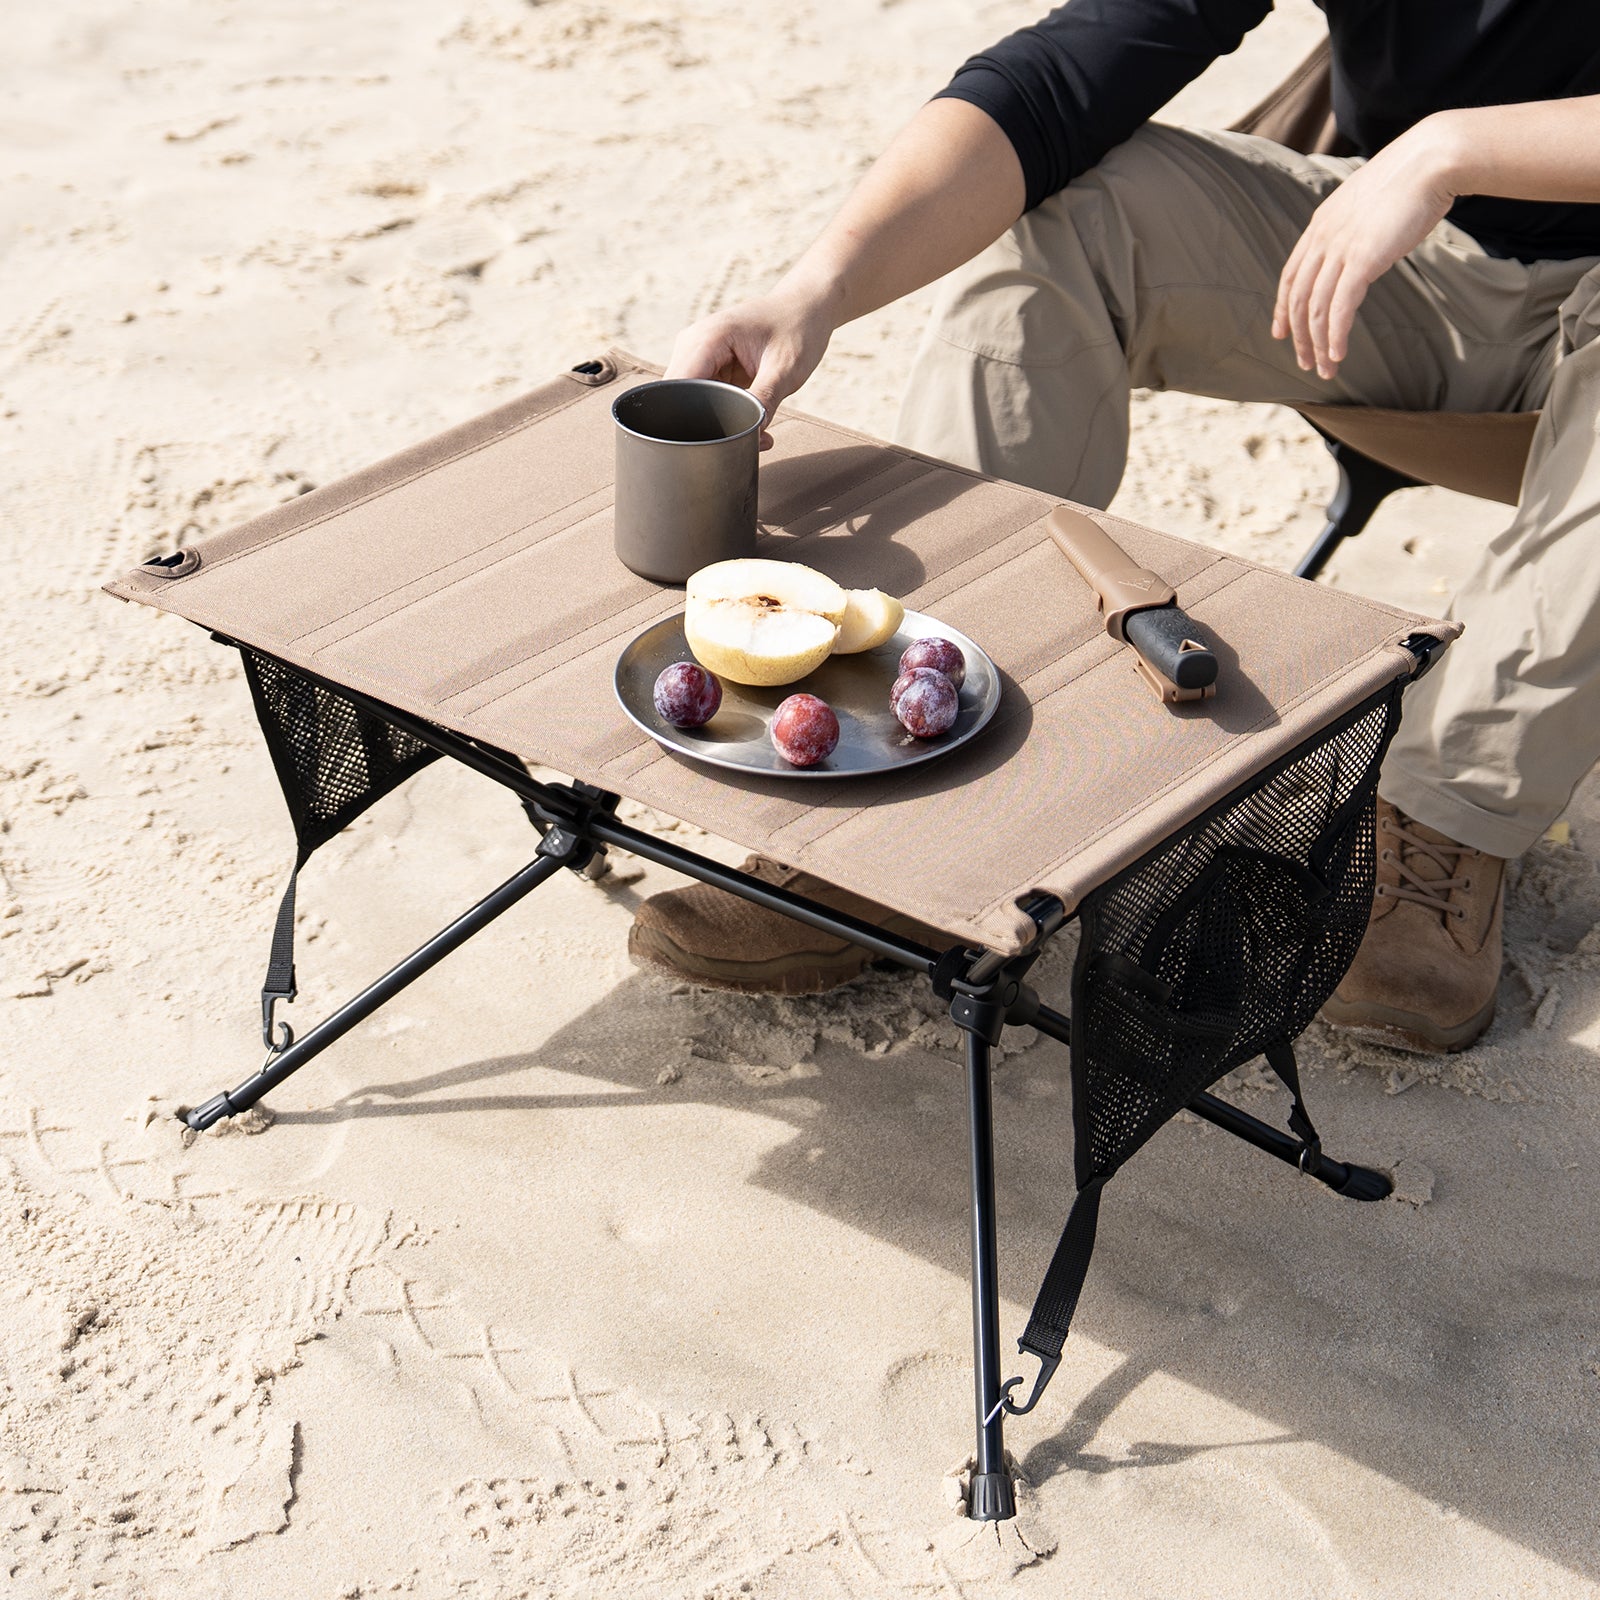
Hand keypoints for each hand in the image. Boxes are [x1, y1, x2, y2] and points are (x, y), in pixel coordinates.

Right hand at [666, 285, 836, 449]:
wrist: (805, 309)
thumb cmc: (797, 330)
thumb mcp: (785, 370)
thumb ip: (763, 402)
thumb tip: (748, 438)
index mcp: (707, 338)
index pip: (676, 390)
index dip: (690, 420)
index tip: (721, 441)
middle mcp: (693, 344)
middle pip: (679, 400)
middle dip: (708, 427)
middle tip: (752, 438)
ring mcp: (697, 355)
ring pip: (692, 403)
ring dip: (719, 422)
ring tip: (759, 428)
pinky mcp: (707, 366)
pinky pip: (705, 398)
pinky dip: (726, 413)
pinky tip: (752, 417)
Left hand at [1272, 116, 1461, 379]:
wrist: (1431, 160)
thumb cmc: (1410, 181)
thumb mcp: (1369, 205)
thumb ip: (1354, 228)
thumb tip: (1359, 246)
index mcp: (1320, 225)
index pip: (1291, 275)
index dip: (1282, 308)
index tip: (1281, 333)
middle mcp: (1323, 239)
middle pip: (1298, 299)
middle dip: (1299, 336)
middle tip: (1305, 362)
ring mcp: (1340, 250)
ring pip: (1316, 309)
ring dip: (1318, 344)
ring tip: (1325, 368)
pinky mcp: (1362, 260)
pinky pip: (1340, 308)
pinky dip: (1336, 336)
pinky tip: (1338, 355)